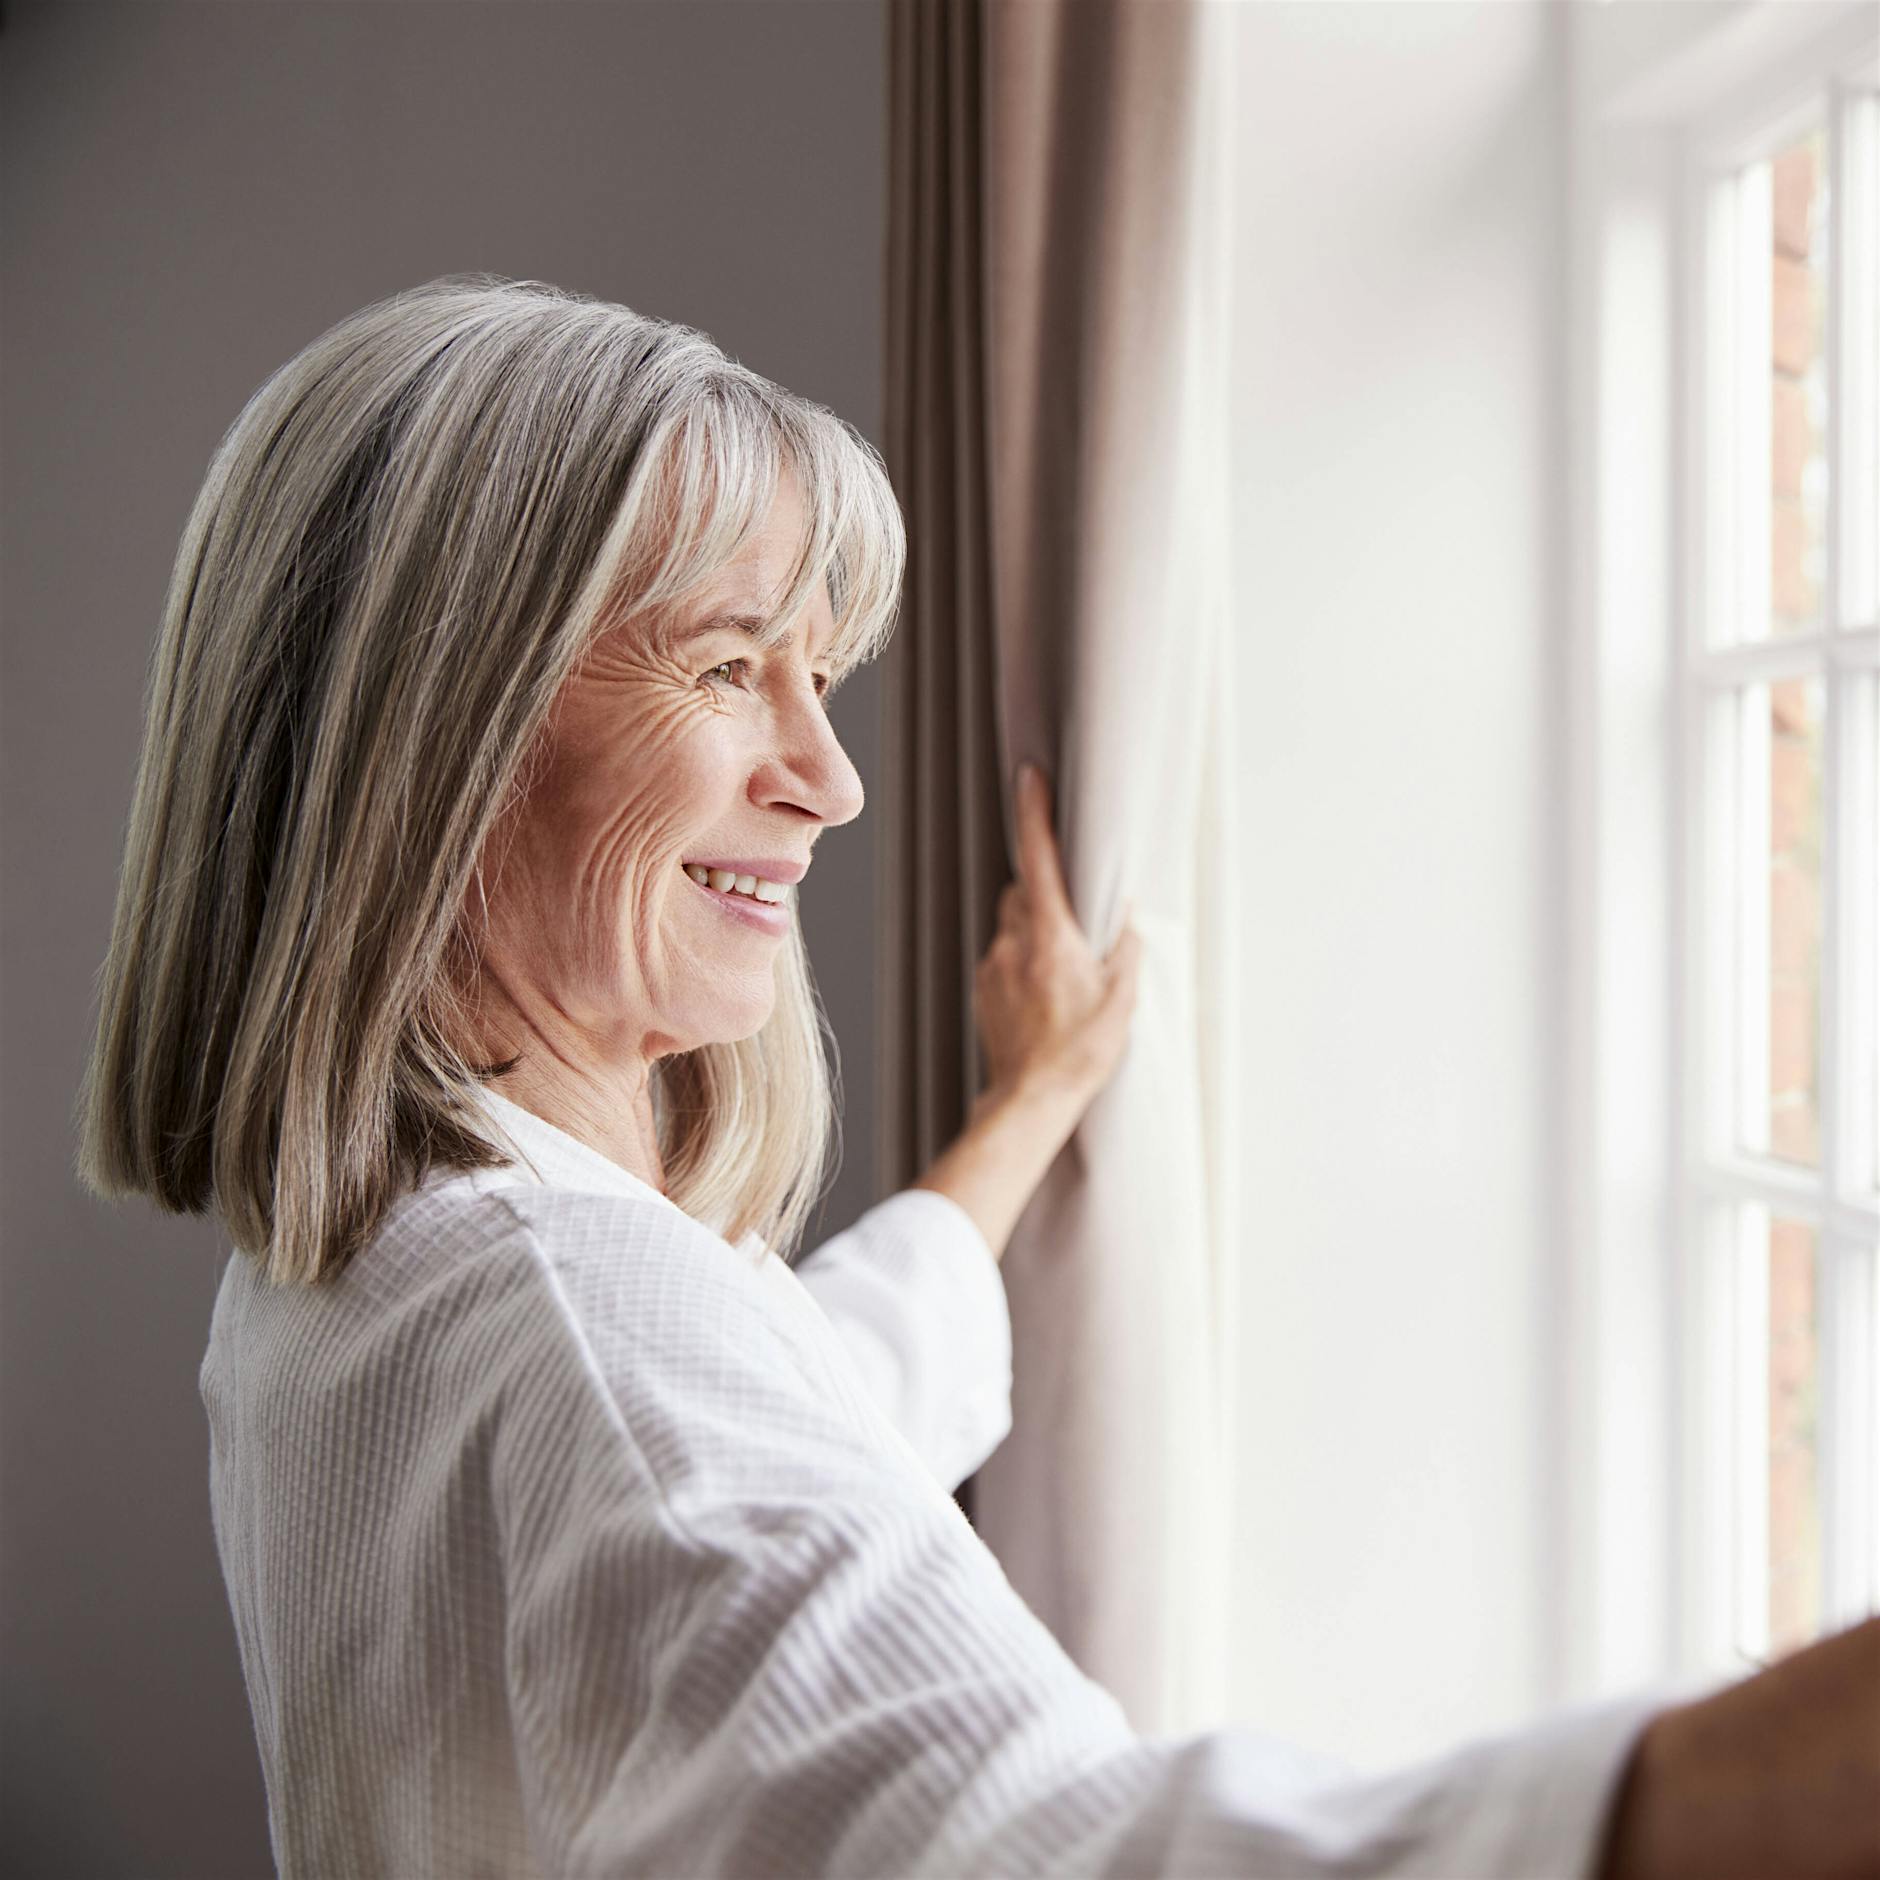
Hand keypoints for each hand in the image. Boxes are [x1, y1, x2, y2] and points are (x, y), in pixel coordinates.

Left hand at [972, 762, 1141, 1118]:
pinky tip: (1045, 994)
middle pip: (1023, 891)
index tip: (1030, 777)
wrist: (1031, 1098)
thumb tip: (1130, 917)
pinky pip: (1004, 955)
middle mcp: (1014, 943)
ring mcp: (994, 966)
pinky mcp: (984, 988)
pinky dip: (1024, 960)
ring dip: (1036, 931)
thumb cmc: (1080, 1051)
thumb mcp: (1122, 999)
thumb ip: (1126, 949)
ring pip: (1013, 924)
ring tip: (1064, 969)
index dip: (1034, 814)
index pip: (1038, 860)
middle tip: (1076, 920)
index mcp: (1050, 936)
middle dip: (1046, 892)